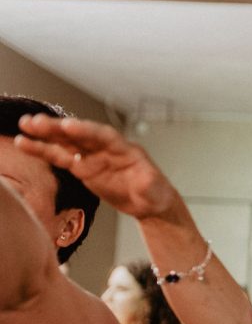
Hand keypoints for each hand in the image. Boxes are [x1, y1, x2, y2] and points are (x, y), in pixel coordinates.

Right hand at [14, 115, 175, 219]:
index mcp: (124, 149)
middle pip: (80, 134)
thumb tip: (145, 179)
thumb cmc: (155, 193)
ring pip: (66, 142)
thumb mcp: (155, 190)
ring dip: (45, 134)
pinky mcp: (81, 166)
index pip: (104, 136)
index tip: (69, 126)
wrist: (148, 201)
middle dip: (59, 128)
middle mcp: (105, 148)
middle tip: (36, 122)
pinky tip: (24, 144)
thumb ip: (149, 182)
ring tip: (24, 126)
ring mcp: (92, 156)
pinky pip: (60, 157)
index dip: (87, 130)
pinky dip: (43, 150)